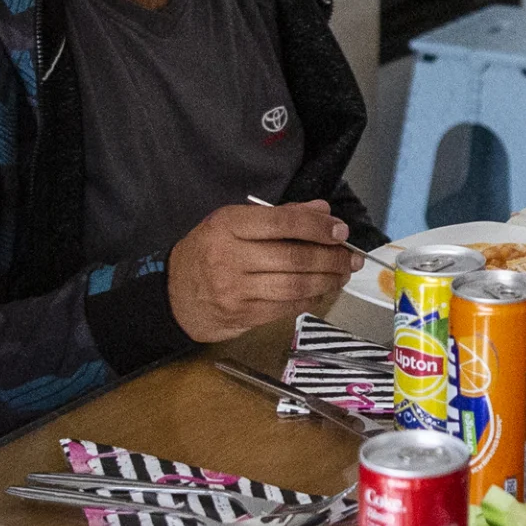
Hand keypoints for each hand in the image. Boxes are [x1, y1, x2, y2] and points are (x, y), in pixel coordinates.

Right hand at [166, 199, 360, 342]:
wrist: (173, 297)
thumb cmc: (207, 253)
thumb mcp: (233, 224)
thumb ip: (279, 216)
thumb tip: (323, 210)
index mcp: (228, 225)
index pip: (282, 222)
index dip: (318, 226)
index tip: (341, 231)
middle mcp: (230, 256)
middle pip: (294, 256)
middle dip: (331, 257)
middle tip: (351, 258)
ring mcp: (235, 289)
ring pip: (294, 284)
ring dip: (326, 281)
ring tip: (341, 275)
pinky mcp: (242, 315)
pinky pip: (285, 306)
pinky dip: (309, 299)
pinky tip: (320, 291)